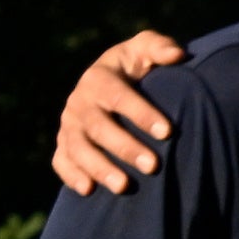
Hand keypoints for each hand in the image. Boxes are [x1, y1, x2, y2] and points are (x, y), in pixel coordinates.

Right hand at [53, 32, 188, 192]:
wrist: (109, 82)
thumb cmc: (135, 66)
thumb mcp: (144, 49)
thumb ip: (159, 47)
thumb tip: (177, 55)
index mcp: (98, 78)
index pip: (118, 96)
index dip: (141, 113)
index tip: (167, 132)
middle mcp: (79, 102)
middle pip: (100, 128)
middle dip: (126, 148)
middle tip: (154, 166)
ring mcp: (69, 125)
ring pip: (79, 149)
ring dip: (100, 168)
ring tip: (124, 186)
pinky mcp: (63, 144)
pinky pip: (61, 161)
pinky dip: (71, 176)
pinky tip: (89, 191)